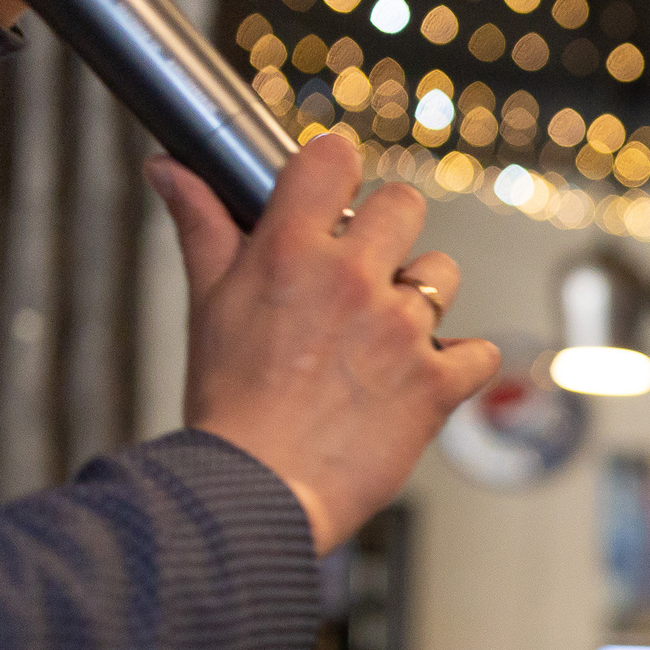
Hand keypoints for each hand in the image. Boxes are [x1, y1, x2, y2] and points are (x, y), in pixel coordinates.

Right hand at [147, 134, 498, 555]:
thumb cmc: (227, 406)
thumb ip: (203, 227)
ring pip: (442, 274)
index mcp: (290, 251)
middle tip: (363, 271)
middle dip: (389, 231)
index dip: (338, 168)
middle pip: (405, 205)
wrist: (253, 490)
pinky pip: (479, 351)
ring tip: (382, 336)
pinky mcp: (437, 382)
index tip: (334, 193)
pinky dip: (460, 364)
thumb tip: (170, 169)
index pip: (334, 159)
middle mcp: (352, 280)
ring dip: (421, 298)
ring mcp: (401, 330)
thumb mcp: (206, 305)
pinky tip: (426, 378)